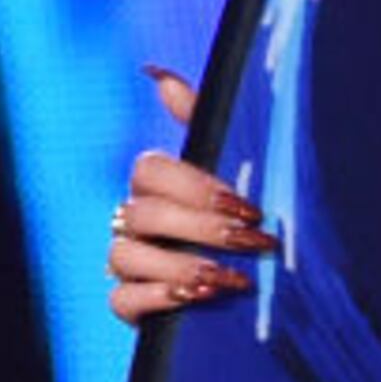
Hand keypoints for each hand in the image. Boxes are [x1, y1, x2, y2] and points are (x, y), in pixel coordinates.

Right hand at [108, 66, 277, 321]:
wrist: (259, 288)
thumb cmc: (243, 220)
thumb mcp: (234, 169)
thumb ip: (201, 122)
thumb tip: (157, 75)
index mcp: (157, 186)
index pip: (149, 170)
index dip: (194, 185)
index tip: (247, 205)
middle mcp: (136, 222)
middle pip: (143, 213)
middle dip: (200, 228)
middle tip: (252, 242)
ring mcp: (130, 265)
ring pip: (126, 255)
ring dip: (181, 265)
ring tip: (230, 279)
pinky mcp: (132, 306)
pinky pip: (121, 300)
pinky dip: (156, 297)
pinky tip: (197, 297)